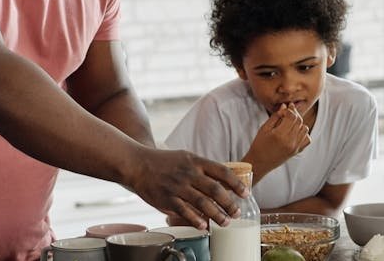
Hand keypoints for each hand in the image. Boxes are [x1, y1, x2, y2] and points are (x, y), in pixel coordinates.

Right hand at [127, 149, 246, 229]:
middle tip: (237, 213)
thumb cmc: (165, 162)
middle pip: (215, 190)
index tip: (246, 193)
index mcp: (196, 161)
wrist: (138, 164)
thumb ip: (204, 168)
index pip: (222, 172)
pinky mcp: (167, 199)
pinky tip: (204, 226)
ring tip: (226, 222)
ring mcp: (178, 187)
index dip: (236, 184)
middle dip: (230, 203)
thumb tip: (224, 181)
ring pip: (202, 203)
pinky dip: (196, 220)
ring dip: (217, 214)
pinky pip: (184, 211)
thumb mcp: (186, 157)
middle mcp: (189, 173)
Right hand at [244, 103, 310, 173]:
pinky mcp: (297, 151)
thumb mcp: (264, 128)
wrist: (259, 163)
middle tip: (289, 111)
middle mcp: (290, 141)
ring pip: (305, 128)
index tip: (287, 106)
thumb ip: (276, 116)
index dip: (290, 109)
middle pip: (299, 121)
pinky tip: (295, 132)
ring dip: (299, 123)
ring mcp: (295, 147)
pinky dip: (303, 133)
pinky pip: (307, 139)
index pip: (292, 116)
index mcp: (280, 134)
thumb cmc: (259, 144)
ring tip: (290, 123)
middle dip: (295, 114)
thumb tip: (285, 106)